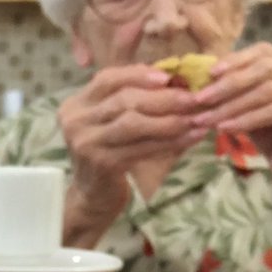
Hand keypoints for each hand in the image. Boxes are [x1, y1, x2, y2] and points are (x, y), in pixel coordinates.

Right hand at [59, 64, 204, 222]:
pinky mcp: (102, 163)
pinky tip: (190, 137)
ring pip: (133, 123)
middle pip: (123, 100)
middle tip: (193, 98)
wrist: (94, 197)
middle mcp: (76, 122)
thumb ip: (133, 98)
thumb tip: (175, 76)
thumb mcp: (112, 121)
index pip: (106, 79)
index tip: (168, 77)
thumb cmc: (109, 153)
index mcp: (76, 105)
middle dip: (162, 98)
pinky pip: (141, 147)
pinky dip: (169, 141)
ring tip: (195, 118)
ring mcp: (86, 143)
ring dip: (169, 120)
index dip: (137, 74)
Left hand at [193, 43, 271, 201]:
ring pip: (267, 91)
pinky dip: (247, 120)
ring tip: (206, 119)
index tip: (207, 74)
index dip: (234, 61)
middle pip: (264, 68)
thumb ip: (235, 89)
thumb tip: (202, 77)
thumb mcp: (250, 107)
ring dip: (232, 106)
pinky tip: (225, 129)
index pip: (263, 51)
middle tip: (199, 99)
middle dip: (227, 85)